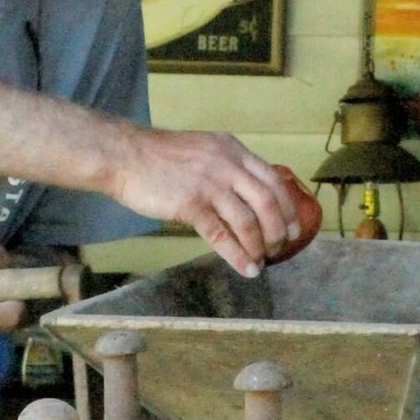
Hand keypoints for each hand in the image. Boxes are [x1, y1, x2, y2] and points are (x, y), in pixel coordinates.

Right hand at [111, 128, 314, 278]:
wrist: (125, 155)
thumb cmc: (159, 157)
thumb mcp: (204, 151)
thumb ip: (227, 168)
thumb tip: (247, 198)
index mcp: (233, 150)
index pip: (273, 180)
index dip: (288, 208)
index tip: (294, 229)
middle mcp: (227, 165)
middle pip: (267, 202)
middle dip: (278, 231)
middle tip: (279, 249)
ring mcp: (209, 184)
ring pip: (248, 221)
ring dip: (259, 246)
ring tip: (262, 262)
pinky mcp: (191, 204)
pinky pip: (222, 235)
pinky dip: (238, 256)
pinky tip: (246, 268)